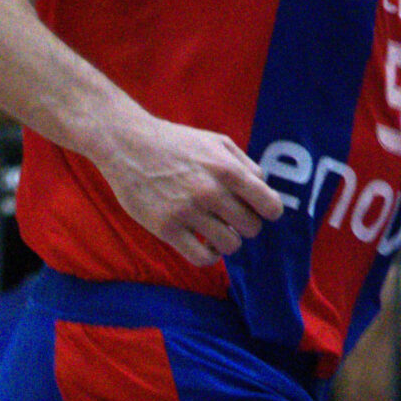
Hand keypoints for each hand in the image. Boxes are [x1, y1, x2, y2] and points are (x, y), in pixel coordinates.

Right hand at [99, 111, 283, 265]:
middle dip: (247, 224)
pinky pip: (201, 257)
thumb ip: (245, 165)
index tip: (263, 211)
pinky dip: (209, 256)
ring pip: (229, 245)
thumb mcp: (218, 142)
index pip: (268, 204)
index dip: (270, 211)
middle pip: (251, 227)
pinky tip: (204, 244)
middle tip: (233, 218)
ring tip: (218, 231)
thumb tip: (264, 189)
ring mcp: (187, 212)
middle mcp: (210, 192)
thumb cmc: (178, 143)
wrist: (130, 145)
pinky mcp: (166, 228)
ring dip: (228, 241)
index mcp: (227, 169)